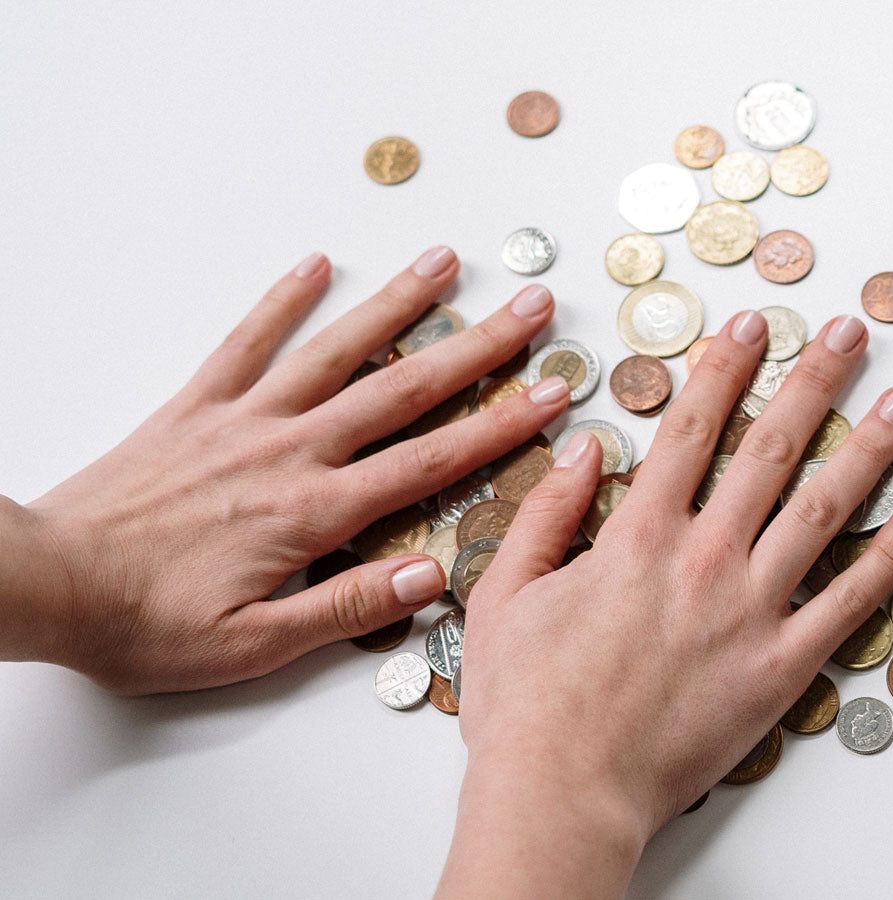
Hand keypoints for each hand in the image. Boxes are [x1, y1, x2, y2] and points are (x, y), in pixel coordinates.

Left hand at [3, 246, 572, 693]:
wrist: (44, 581)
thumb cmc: (145, 625)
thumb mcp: (253, 644)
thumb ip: (346, 609)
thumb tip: (430, 575)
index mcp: (314, 513)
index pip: (431, 462)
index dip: (501, 425)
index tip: (554, 394)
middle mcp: (290, 451)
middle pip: (404, 390)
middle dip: (478, 346)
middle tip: (532, 307)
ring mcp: (243, 420)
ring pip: (337, 350)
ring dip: (397, 304)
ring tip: (445, 263)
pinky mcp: (196, 406)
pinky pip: (247, 341)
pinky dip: (283, 300)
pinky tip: (316, 264)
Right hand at [438, 310, 892, 897]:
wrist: (563, 795)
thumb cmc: (528, 706)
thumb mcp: (504, 595)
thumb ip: (545, 514)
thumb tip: (583, 449)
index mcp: (638, 536)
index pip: (694, 426)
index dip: (726, 366)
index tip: (753, 325)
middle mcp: (705, 559)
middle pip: (774, 447)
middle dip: (816, 379)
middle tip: (850, 333)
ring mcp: (752, 611)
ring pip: (826, 510)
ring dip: (871, 450)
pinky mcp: (783, 666)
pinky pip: (852, 602)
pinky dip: (891, 557)